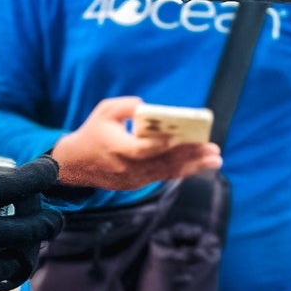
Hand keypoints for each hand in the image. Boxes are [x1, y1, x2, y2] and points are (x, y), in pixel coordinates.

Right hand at [51, 96, 222, 192]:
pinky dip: (181, 171)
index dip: (162, 145)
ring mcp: (132, 179)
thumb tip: (147, 107)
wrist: (75, 164)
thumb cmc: (93, 131)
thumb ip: (126, 106)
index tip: (180, 138)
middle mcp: (127, 167)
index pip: (142, 149)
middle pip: (163, 164)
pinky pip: (161, 177)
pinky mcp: (136, 184)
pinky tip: (198, 165)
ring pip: (166, 173)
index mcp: (117, 148)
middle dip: (190, 157)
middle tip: (214, 150)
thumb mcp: (105, 111)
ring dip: (192, 167)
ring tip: (215, 160)